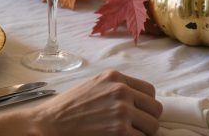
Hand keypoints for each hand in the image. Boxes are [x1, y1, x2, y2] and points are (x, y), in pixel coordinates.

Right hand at [25, 70, 161, 135]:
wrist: (53, 122)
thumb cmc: (71, 106)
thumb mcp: (95, 85)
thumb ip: (116, 88)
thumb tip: (139, 101)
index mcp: (115, 77)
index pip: (150, 91)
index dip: (146, 105)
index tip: (139, 113)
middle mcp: (121, 90)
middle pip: (155, 109)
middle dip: (147, 120)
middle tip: (133, 127)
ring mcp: (123, 111)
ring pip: (153, 127)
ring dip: (142, 133)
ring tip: (124, 133)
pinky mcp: (122, 131)